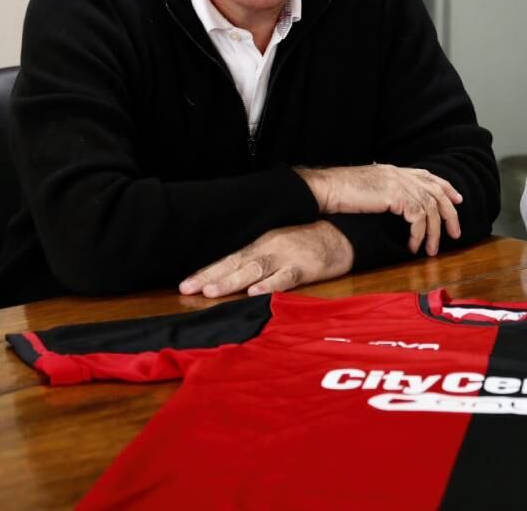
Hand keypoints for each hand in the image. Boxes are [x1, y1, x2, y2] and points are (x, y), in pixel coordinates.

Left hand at [179, 221, 353, 297]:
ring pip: (255, 269)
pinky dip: (270, 285)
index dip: (206, 271)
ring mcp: (287, 257)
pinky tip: (255, 292)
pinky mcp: (305, 267)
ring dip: (232, 281)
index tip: (185, 284)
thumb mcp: (278, 244)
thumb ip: (256, 258)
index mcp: (261, 244)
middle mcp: (269, 248)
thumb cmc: (307, 242)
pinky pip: (285, 277)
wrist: (340, 235)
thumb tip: (229, 275)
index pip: (228, 258)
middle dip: (210, 277)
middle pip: (235, 263)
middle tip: (187, 288)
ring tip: (212, 291)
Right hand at [297, 164, 461, 255]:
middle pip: (437, 192)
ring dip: (433, 232)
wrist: (328, 189)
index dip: (446, 187)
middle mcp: (401, 174)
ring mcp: (399, 183)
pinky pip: (418, 218)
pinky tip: (413, 246)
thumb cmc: (341, 192)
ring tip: (431, 250)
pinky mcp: (395, 195)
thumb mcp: (369, 188)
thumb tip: (395, 205)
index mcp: (395, 171)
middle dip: (449, 214)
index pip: (429, 176)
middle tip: (455, 233)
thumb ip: (386, 192)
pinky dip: (419, 234)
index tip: (458, 199)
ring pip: (430, 208)